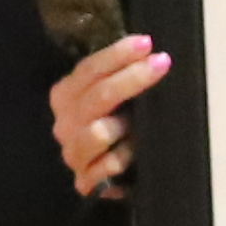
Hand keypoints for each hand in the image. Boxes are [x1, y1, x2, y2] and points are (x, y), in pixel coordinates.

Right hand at [51, 34, 166, 197]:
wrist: (107, 175)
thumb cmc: (115, 127)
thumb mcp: (112, 98)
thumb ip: (119, 77)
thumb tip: (149, 54)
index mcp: (66, 96)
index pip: (88, 69)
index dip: (117, 55)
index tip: (146, 43)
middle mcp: (64, 123)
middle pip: (98, 96)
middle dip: (131, 78)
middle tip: (161, 63)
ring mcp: (72, 153)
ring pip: (98, 133)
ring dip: (123, 128)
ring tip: (138, 128)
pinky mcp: (83, 181)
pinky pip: (106, 168)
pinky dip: (121, 160)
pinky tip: (132, 158)